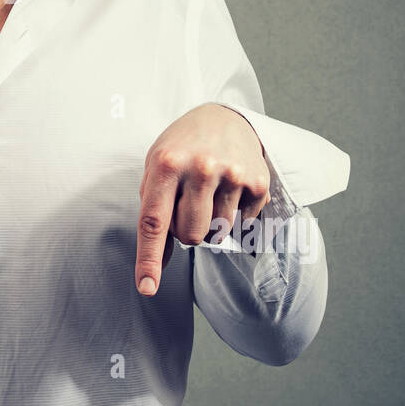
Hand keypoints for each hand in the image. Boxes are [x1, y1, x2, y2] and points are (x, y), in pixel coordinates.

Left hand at [134, 103, 269, 295]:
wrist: (223, 117)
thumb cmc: (181, 149)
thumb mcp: (157, 169)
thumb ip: (153, 213)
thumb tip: (157, 265)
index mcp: (166, 164)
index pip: (154, 221)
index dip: (149, 259)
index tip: (146, 288)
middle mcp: (201, 167)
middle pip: (190, 236)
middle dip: (186, 232)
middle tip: (188, 204)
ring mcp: (232, 174)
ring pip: (216, 234)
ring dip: (210, 225)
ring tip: (208, 194)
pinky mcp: (258, 183)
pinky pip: (241, 225)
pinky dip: (233, 216)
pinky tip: (229, 190)